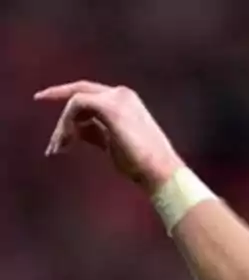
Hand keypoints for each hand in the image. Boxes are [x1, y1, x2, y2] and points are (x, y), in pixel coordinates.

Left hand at [34, 81, 185, 191]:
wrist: (160, 172)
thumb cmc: (141, 165)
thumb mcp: (112, 144)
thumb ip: (94, 132)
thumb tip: (74, 130)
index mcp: (126, 101)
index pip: (91, 94)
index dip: (68, 98)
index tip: (45, 101)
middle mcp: (122, 94)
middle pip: (80, 91)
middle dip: (58, 96)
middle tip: (39, 100)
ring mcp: (116, 98)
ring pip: (75, 101)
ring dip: (63, 125)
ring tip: (58, 148)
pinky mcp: (109, 106)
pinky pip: (76, 106)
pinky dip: (67, 124)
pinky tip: (66, 143)